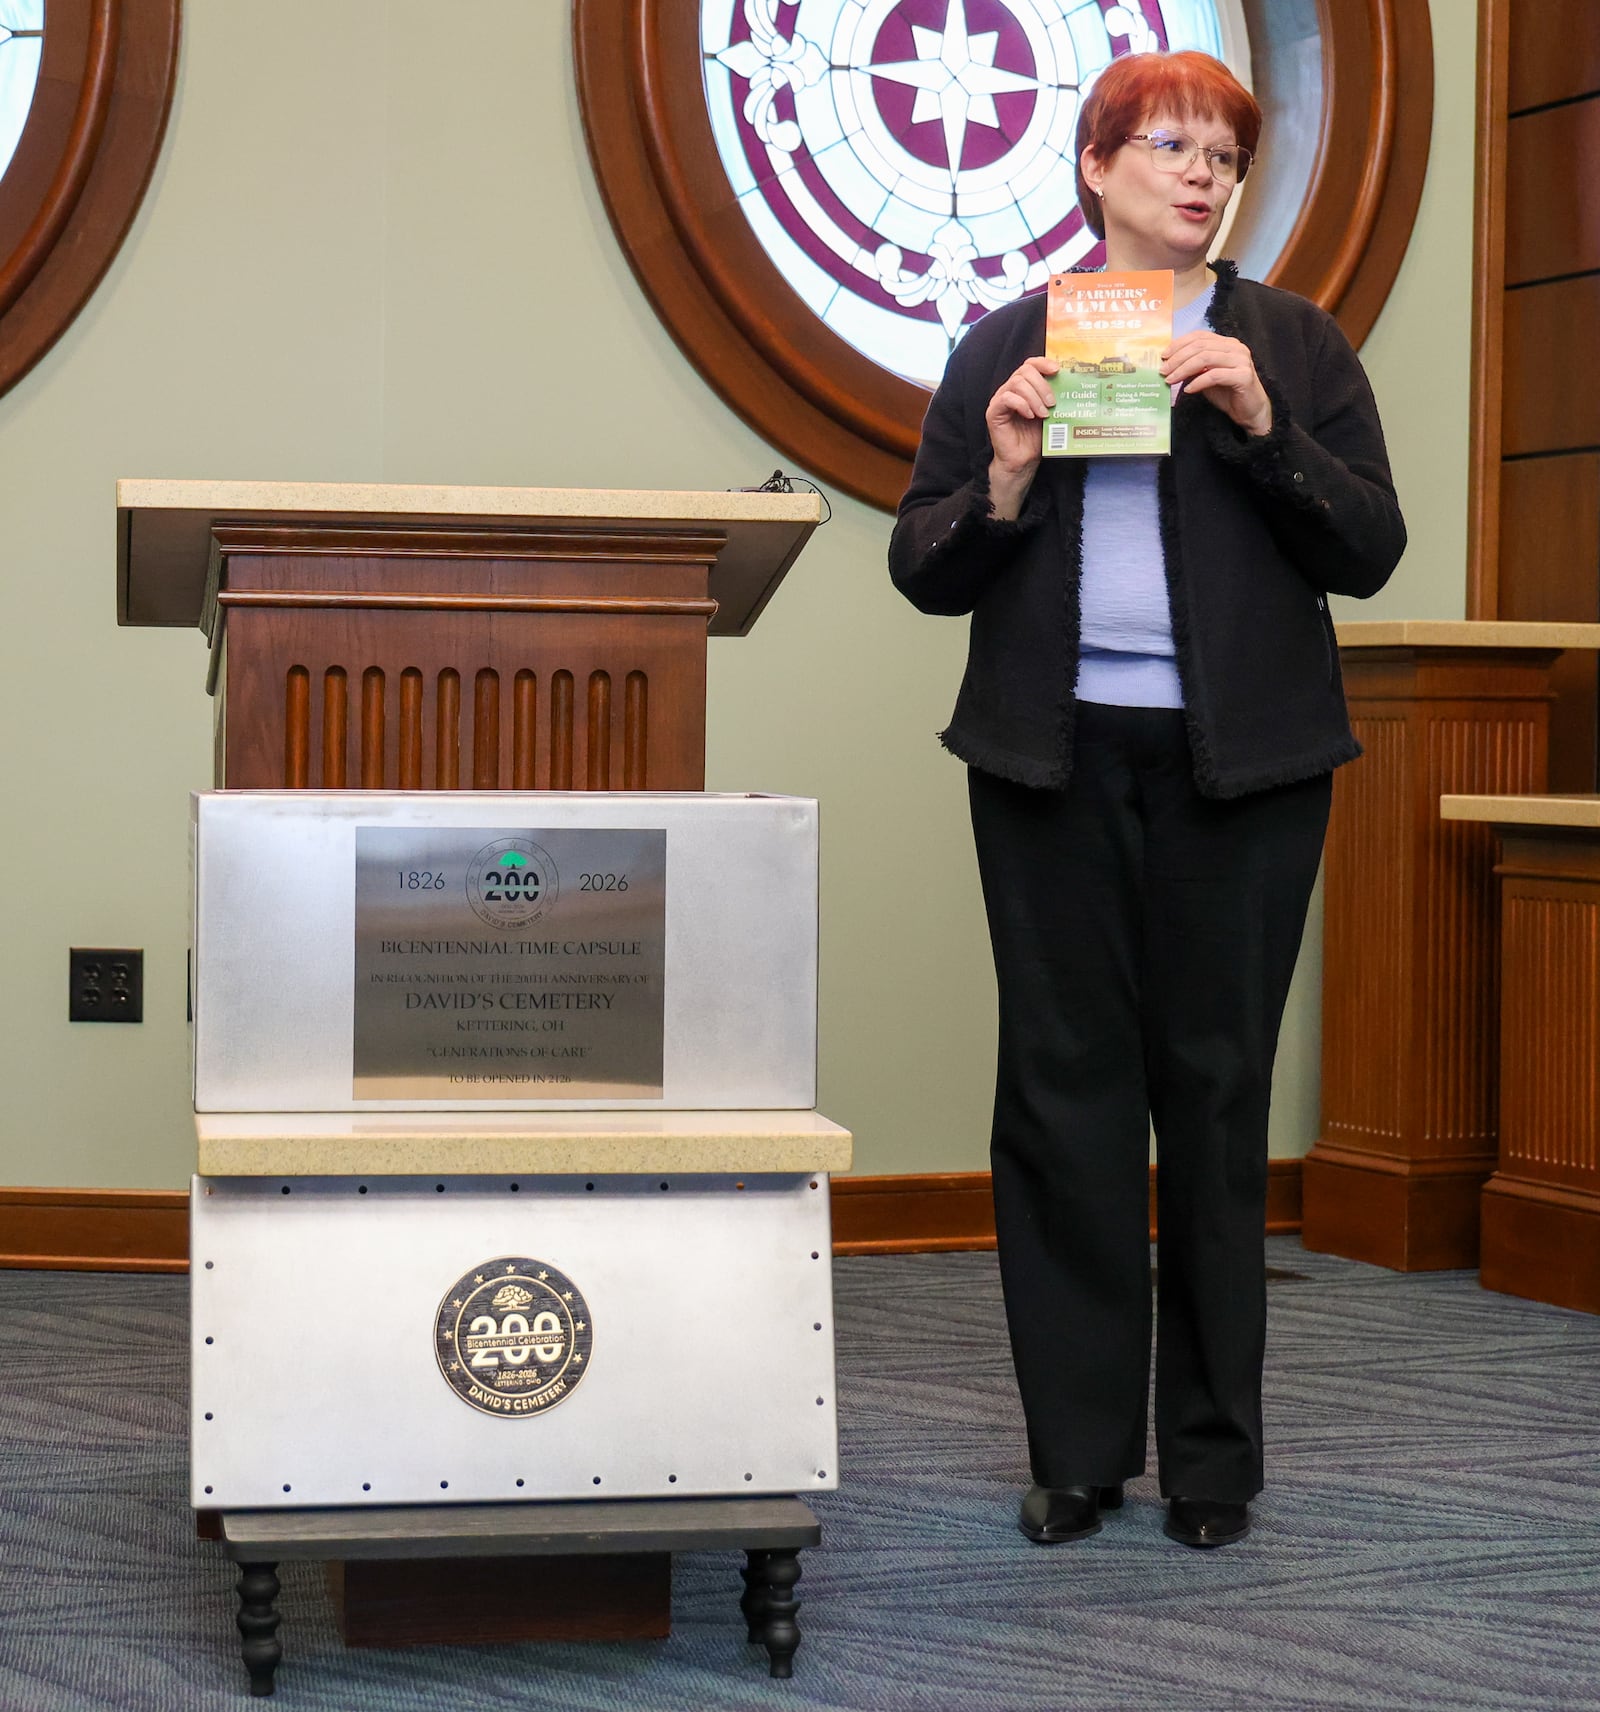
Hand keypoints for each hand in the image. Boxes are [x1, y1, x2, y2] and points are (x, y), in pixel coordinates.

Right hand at [985, 356, 1058, 518]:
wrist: (1023, 460)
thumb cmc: (1036, 437)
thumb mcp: (1050, 412)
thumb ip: (1054, 396)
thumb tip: (1071, 383)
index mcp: (1024, 387)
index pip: (1030, 364)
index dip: (1043, 363)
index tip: (1057, 370)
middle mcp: (1010, 390)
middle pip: (1024, 371)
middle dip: (1042, 385)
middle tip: (1052, 403)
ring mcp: (1000, 400)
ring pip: (1016, 383)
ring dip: (1034, 397)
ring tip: (1043, 414)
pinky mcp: (993, 412)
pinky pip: (1007, 399)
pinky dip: (1022, 404)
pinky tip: (1030, 415)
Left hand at [1160, 332, 1271, 435]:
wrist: (1249, 411)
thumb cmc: (1227, 393)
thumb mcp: (1206, 376)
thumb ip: (1193, 367)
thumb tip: (1169, 364)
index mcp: (1226, 344)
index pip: (1200, 336)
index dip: (1179, 344)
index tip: (1163, 356)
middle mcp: (1235, 348)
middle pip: (1200, 346)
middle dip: (1178, 358)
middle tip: (1163, 371)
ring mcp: (1241, 360)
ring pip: (1206, 358)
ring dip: (1184, 369)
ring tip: (1170, 380)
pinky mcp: (1243, 375)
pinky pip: (1215, 375)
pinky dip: (1198, 382)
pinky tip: (1187, 390)